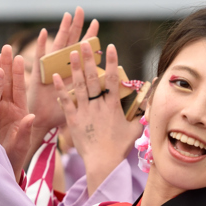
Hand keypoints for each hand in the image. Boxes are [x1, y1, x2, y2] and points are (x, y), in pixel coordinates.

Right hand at [26, 8, 99, 140]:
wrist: (43, 125)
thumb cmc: (61, 117)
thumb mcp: (85, 108)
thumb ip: (100, 102)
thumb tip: (117, 98)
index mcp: (74, 75)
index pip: (85, 53)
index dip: (90, 39)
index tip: (97, 24)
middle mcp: (62, 69)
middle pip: (71, 44)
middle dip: (77, 28)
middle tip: (81, 10)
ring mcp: (50, 70)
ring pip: (57, 47)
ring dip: (62, 31)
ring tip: (68, 15)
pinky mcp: (39, 76)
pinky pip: (40, 59)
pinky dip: (41, 46)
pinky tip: (45, 32)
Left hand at [55, 42, 143, 194]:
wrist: (103, 163)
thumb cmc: (119, 148)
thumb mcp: (135, 130)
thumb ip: (142, 114)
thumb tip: (151, 102)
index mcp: (112, 106)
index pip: (111, 79)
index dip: (110, 61)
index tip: (110, 46)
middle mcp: (97, 106)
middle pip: (92, 78)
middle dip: (88, 59)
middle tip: (84, 42)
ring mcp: (84, 112)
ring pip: (78, 86)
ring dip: (74, 68)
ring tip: (70, 52)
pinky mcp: (73, 121)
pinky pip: (66, 102)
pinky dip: (60, 89)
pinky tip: (54, 76)